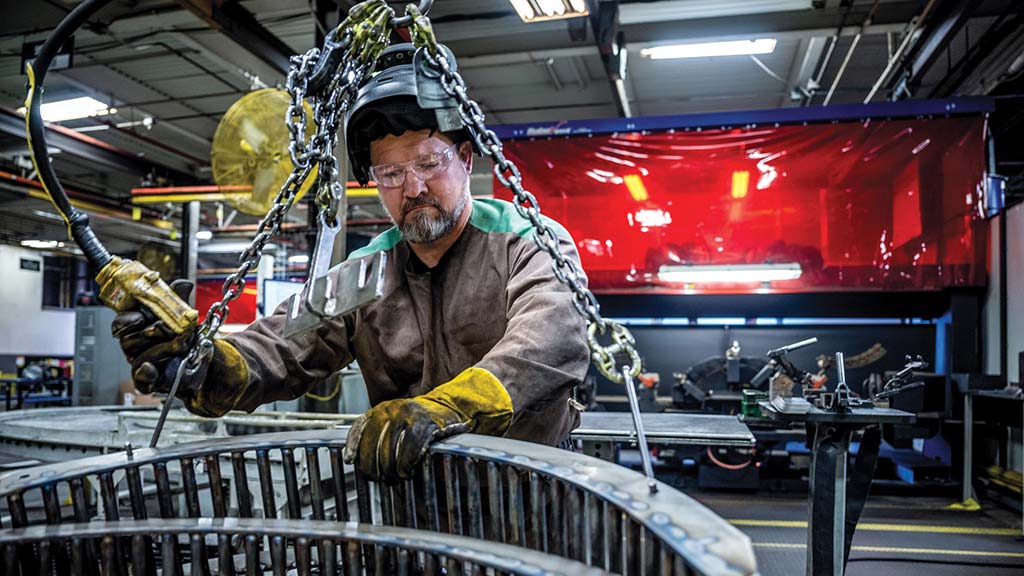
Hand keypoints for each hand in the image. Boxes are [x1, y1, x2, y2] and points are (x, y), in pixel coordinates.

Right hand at [111, 279, 196, 393]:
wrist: (201, 356)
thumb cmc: (185, 333)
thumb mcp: (183, 315)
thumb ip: (179, 300)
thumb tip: (183, 284)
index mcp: (137, 326)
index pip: (120, 323)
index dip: (127, 320)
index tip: (141, 317)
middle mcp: (134, 345)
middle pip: (129, 341)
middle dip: (152, 333)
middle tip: (171, 329)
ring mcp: (140, 363)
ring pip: (140, 358)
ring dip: (163, 349)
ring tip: (182, 344)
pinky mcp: (149, 380)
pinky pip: (141, 381)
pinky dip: (146, 375)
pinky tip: (151, 369)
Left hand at [344, 397, 467, 483]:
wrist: (450, 405)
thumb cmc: (421, 418)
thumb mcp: (395, 419)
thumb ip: (378, 433)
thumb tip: (358, 459)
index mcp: (380, 409)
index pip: (359, 427)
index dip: (353, 446)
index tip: (351, 461)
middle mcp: (390, 410)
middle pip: (372, 447)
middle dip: (374, 468)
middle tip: (381, 477)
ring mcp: (407, 416)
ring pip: (389, 453)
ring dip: (391, 471)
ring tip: (396, 476)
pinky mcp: (424, 425)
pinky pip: (408, 453)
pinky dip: (406, 467)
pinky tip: (407, 471)